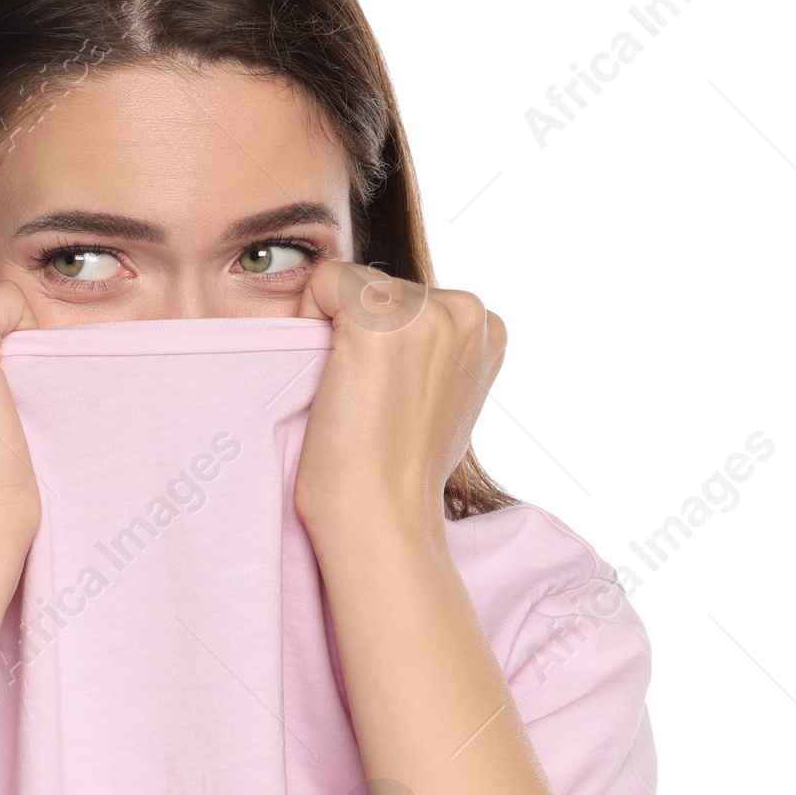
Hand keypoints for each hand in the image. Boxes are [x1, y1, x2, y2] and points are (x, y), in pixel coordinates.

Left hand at [293, 261, 505, 538]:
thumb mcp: (440, 397)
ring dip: (338, 332)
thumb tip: (403, 332)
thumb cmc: (398, 469)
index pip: (409, 299)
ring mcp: (427, 310)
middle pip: (380, 285)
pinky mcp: (379, 316)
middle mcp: (468, 310)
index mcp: (487, 328)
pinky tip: (334, 378)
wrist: (378, 513)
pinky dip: (308, 320)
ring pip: (352, 284)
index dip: (380, 344)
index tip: (388, 398)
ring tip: (357, 394)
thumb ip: (434, 353)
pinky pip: (321, 282)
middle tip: (370, 401)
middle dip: (360, 334)